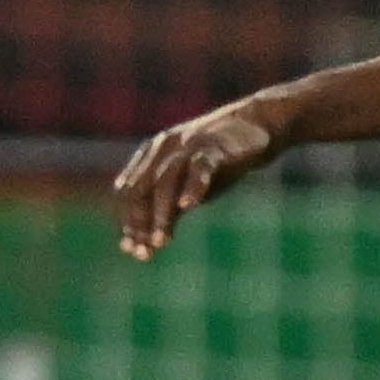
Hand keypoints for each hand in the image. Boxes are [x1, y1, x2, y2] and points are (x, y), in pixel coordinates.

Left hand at [115, 95, 282, 259]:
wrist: (252, 127)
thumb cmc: (215, 163)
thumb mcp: (186, 188)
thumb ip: (166, 211)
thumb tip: (145, 246)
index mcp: (150, 155)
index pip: (126, 192)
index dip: (127, 222)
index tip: (132, 250)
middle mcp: (163, 148)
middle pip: (140, 189)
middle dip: (139, 223)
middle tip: (144, 252)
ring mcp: (188, 147)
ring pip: (165, 182)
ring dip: (160, 215)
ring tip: (160, 241)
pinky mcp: (214, 149)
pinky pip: (199, 168)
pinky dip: (192, 187)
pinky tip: (187, 206)